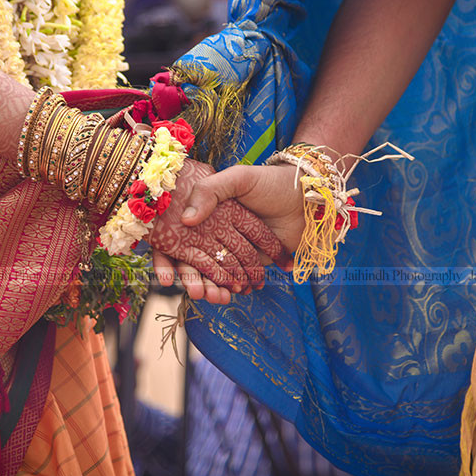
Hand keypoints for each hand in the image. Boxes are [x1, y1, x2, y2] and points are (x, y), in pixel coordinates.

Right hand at [146, 159, 289, 298]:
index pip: (181, 238)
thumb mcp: (238, 178)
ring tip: (214, 297)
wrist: (307, 196)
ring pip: (216, 273)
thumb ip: (210, 192)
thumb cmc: (270, 182)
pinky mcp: (255, 261)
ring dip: (213, 288)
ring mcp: (236, 248)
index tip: (168, 278)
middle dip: (195, 280)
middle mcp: (218, 231)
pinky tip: (231, 294)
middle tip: (197, 293)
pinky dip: (233, 287)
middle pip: (196, 261)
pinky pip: (238, 278)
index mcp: (208, 212)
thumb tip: (186, 220)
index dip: (171, 258)